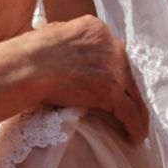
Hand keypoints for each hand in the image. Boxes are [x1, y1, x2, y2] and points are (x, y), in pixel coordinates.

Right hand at [26, 15, 148, 143]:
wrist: (28, 67)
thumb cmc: (29, 54)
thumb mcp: (53, 34)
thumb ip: (67, 39)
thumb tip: (63, 49)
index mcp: (96, 30)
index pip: (113, 51)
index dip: (114, 68)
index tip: (113, 81)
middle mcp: (111, 46)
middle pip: (130, 72)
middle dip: (131, 90)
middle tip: (129, 106)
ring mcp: (114, 69)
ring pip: (135, 94)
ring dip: (138, 112)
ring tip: (138, 128)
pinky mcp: (111, 91)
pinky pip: (130, 112)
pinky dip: (135, 126)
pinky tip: (134, 138)